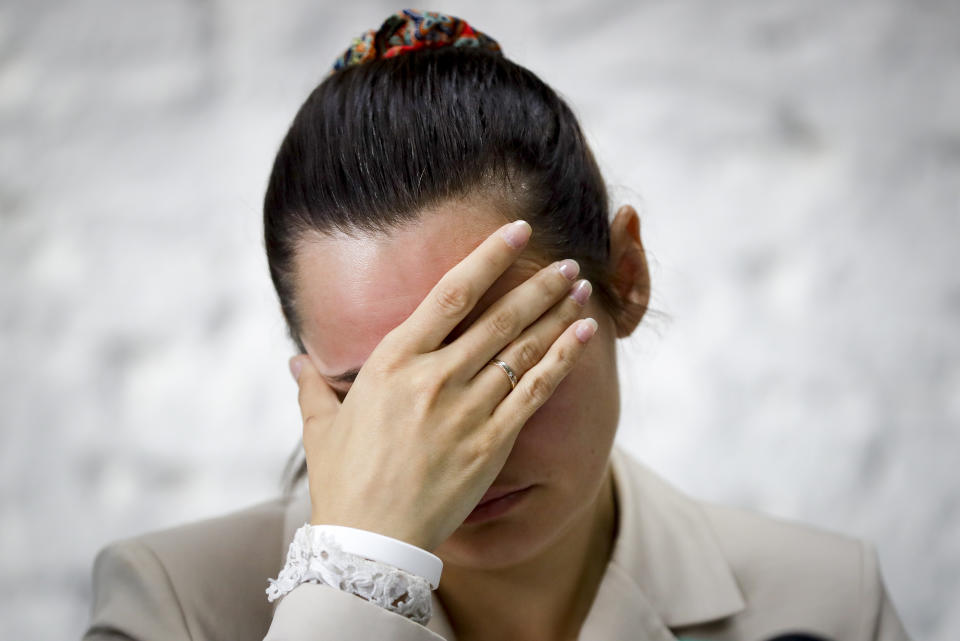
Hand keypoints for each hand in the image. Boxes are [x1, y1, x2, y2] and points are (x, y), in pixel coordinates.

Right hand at [288, 220, 597, 551]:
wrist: (371, 540)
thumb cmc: (343, 482)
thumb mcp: (321, 427)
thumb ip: (312, 386)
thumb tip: (294, 361)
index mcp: (393, 361)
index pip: (451, 293)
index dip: (489, 257)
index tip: (516, 232)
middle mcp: (435, 376)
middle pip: (499, 315)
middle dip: (538, 283)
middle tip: (567, 259)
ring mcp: (468, 408)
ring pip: (524, 347)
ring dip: (558, 312)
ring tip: (581, 286)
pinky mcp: (492, 442)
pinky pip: (537, 390)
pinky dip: (564, 358)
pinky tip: (586, 334)